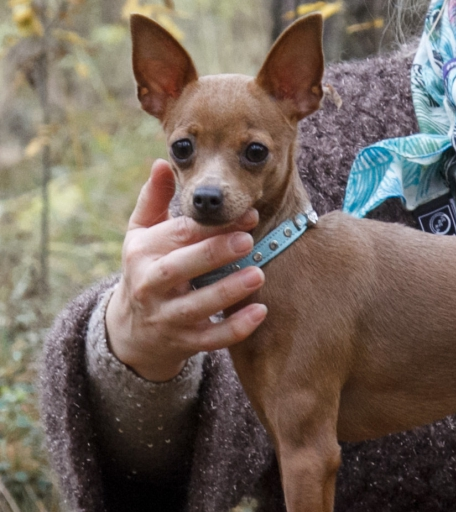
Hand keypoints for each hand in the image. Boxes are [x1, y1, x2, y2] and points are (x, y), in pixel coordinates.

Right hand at [106, 159, 266, 381]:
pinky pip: (211, 338)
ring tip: (259, 274)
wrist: (132, 331)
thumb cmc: (146, 269)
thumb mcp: (141, 234)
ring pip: (198, 305)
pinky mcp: (183, 343)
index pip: (179, 234)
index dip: (212, 224)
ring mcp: (166, 317)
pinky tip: (260, 313)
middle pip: (182, 268)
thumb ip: (154, 199)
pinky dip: (235, 328)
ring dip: (229, 291)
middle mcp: (150, 285)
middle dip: (215, 253)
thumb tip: (164, 161)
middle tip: (249, 239)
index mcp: (142, 253)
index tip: (246, 213)